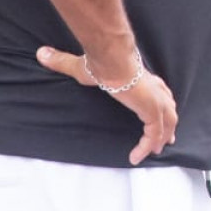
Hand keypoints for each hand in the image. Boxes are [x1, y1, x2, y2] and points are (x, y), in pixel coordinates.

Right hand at [37, 45, 178, 165]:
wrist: (110, 61)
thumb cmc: (100, 63)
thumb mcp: (80, 67)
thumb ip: (62, 62)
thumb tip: (42, 53)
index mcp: (143, 80)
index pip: (158, 92)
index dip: (160, 104)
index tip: (159, 114)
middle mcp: (154, 90)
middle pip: (168, 109)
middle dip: (168, 125)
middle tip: (165, 140)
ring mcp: (155, 100)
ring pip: (167, 122)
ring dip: (162, 137)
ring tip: (155, 151)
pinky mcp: (152, 110)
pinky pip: (154, 134)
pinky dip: (147, 146)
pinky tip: (136, 157)